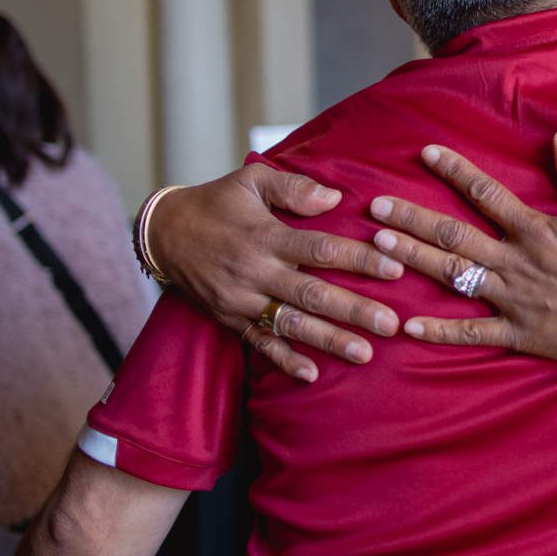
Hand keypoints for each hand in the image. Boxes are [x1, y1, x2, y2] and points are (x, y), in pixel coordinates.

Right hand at [148, 163, 405, 380]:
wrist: (162, 234)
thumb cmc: (216, 202)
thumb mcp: (250, 180)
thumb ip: (293, 187)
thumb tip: (335, 197)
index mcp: (265, 236)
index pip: (320, 248)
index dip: (358, 259)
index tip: (394, 267)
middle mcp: (254, 271)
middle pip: (311, 293)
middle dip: (353, 310)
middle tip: (391, 323)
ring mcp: (240, 300)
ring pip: (291, 324)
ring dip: (329, 340)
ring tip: (365, 354)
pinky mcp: (229, 320)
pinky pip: (259, 344)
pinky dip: (284, 361)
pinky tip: (311, 375)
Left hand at [369, 129, 556, 391]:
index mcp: (537, 230)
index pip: (486, 194)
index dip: (454, 170)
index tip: (424, 154)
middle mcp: (517, 264)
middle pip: (454, 235)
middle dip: (412, 218)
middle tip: (375, 206)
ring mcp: (515, 302)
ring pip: (453, 277)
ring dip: (414, 261)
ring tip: (379, 247)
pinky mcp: (520, 336)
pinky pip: (472, 333)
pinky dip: (439, 332)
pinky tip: (405, 327)